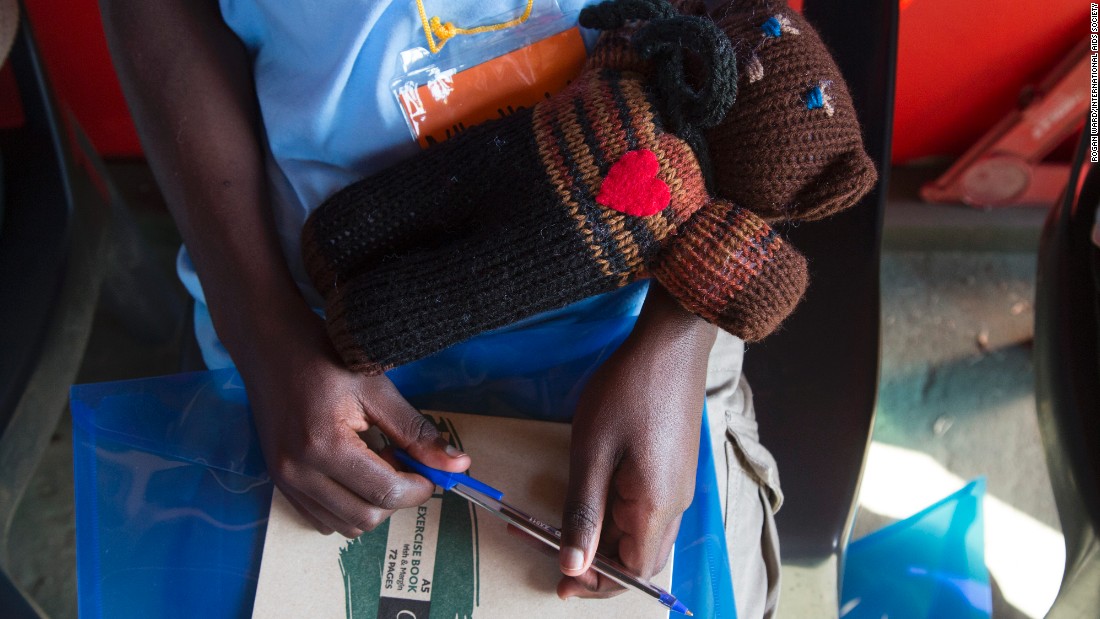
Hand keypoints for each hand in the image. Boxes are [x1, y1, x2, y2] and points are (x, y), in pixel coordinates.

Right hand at [240, 308, 470, 537]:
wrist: (270, 345)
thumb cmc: (325, 357)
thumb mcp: (377, 389)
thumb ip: (416, 432)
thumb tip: (458, 465)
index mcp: (324, 446)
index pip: (384, 492)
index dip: (418, 488)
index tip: (430, 472)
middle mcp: (298, 472)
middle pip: (365, 517)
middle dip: (395, 498)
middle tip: (399, 460)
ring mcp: (283, 481)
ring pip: (344, 525)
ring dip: (371, 504)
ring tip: (373, 463)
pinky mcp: (278, 482)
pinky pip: (321, 518)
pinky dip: (346, 506)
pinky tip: (353, 472)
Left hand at [557, 284, 714, 598]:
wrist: (670, 345)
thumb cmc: (628, 392)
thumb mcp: (593, 454)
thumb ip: (583, 513)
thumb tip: (574, 568)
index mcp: (656, 507)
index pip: (634, 573)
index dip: (597, 584)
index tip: (560, 581)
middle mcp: (674, 504)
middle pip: (641, 559)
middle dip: (598, 567)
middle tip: (554, 556)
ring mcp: (677, 485)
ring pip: (642, 535)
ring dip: (605, 541)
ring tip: (562, 531)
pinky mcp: (672, 468)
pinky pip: (646, 510)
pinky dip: (616, 518)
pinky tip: (588, 501)